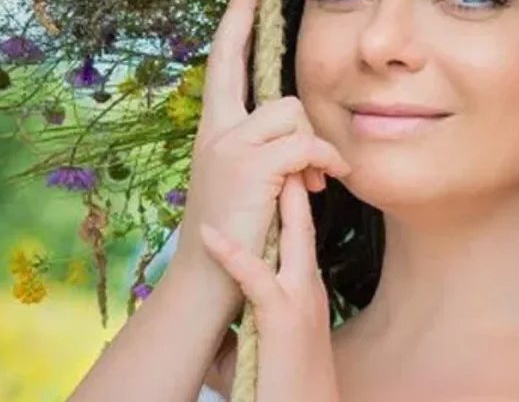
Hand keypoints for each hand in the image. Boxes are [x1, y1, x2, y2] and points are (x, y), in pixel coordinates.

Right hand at [170, 0, 352, 282]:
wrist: (212, 277)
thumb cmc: (240, 229)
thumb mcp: (252, 178)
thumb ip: (272, 147)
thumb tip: (307, 136)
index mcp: (216, 126)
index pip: (226, 56)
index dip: (239, 13)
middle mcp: (217, 128)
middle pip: (265, 81)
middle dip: (278, 82)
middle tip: (280, 61)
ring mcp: (231, 144)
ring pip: (294, 114)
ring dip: (313, 150)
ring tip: (311, 184)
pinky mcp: (251, 164)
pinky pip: (304, 143)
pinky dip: (322, 163)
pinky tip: (321, 185)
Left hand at [201, 173, 340, 401]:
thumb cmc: (280, 381)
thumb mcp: (268, 334)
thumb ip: (249, 308)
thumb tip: (220, 298)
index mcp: (302, 285)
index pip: (299, 227)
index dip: (291, 189)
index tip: (276, 157)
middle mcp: (306, 284)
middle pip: (302, 219)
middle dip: (293, 176)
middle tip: (274, 141)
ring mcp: (298, 298)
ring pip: (293, 237)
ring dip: (279, 200)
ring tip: (260, 164)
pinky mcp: (282, 319)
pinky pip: (258, 279)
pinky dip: (235, 255)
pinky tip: (212, 236)